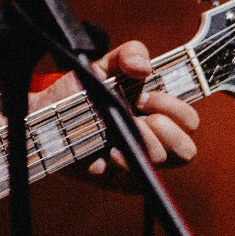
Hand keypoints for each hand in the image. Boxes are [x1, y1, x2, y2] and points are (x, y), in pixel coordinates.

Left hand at [29, 40, 199, 190]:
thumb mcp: (105, 65)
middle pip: (187, 149)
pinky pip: (140, 179)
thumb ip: (128, 54)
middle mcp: (154, 140)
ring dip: (145, 141)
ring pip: (167, 161)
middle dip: (164, 127)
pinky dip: (128, 161)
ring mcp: (140, 162)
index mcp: (158, 114)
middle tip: (135, 113)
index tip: (144, 96)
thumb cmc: (81, 92)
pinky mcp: (123, 181)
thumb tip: (144, 66)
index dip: (174, 107)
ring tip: (119, 128)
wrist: (46, 116)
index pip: (188, 120)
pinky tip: (110, 150)